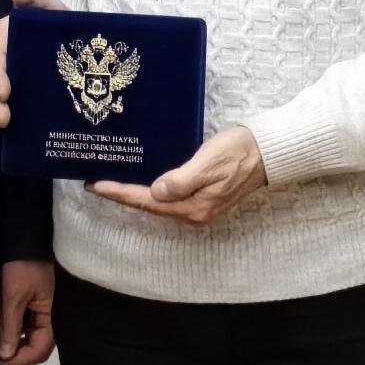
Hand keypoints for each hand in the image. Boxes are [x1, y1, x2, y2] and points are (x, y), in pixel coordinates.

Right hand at [0, 0, 67, 127]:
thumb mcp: (52, 8)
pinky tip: (9, 123)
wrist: (71, 37)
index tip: (6, 94)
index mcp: (5, 33)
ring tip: (4, 123)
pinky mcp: (9, 78)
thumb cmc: (58, 21)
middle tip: (4, 118)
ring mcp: (2, 65)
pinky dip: (0, 107)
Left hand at [0, 258, 55, 364]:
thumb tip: (5, 356)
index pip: (39, 350)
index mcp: (50, 317)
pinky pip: (22, 326)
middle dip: (14, 357)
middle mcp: (47, 318)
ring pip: (27, 339)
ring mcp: (38, 311)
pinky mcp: (29, 304)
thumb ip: (10, 327)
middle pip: (34, 348)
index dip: (18, 361)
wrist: (22, 238)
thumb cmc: (21, 266)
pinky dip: (9, 333)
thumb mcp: (13, 297)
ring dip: (11, 346)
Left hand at [91, 125, 267, 225]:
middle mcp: (194, 212)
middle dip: (122, 195)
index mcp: (193, 207)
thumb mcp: (209, 162)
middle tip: (96, 183)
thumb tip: (156, 191)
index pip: (147, 201)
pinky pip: (170, 196)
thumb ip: (181, 180)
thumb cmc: (240, 152)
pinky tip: (141, 181)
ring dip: (135, 194)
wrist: (269, 152)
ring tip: (112, 183)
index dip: (120, 193)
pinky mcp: (203, 196)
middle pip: (149, 206)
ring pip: (158, 202)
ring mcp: (199, 206)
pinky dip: (151, 190)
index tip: (96, 185)